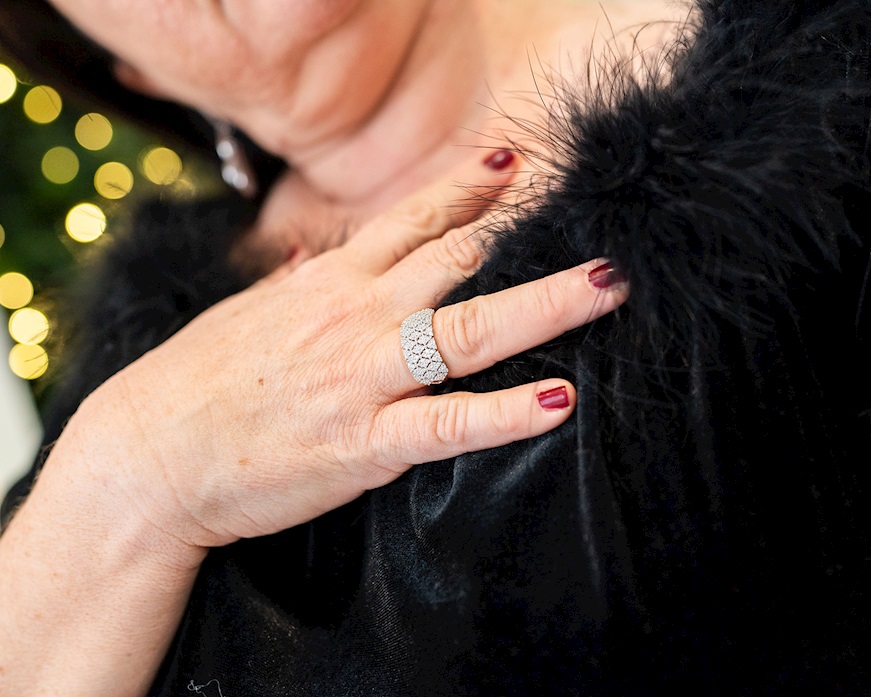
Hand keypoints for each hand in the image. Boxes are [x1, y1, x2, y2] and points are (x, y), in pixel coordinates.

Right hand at [73, 151, 628, 550]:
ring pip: (468, 331)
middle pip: (456, 262)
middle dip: (528, 235)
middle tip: (597, 226)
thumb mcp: (247, 313)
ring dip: (544, 305)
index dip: (466, 187)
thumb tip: (314, 252)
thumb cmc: (198, 383)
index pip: (410, 221)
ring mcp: (363, 378)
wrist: (149, 456)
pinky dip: (509, 412)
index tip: (514, 160)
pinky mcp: (365, 444)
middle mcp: (355, 318)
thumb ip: (294, 281)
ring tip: (605, 285)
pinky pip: (450, 422)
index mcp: (328, 284)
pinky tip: (561, 400)